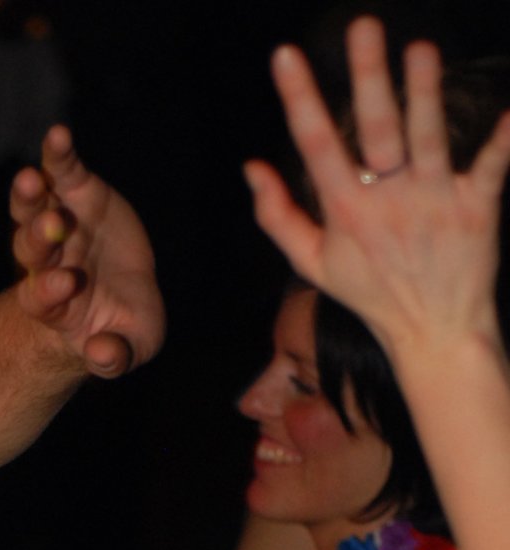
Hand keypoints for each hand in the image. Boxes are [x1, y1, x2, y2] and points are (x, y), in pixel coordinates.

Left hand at [11, 125, 163, 377]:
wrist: (125, 297)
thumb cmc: (122, 328)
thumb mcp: (129, 349)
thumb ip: (114, 358)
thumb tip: (103, 355)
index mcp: (54, 305)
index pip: (40, 298)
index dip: (49, 290)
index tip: (65, 285)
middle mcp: (47, 264)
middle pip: (31, 250)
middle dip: (39, 238)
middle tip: (53, 227)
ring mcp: (58, 224)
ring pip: (33, 210)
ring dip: (29, 196)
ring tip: (31, 180)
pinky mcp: (76, 193)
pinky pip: (60, 172)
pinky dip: (57, 155)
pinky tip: (58, 136)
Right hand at [245, 17, 509, 362]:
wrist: (432, 332)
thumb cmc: (372, 293)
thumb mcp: (313, 264)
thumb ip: (277, 216)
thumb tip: (251, 167)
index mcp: (346, 210)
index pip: (316, 146)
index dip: (300, 99)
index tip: (286, 56)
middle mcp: (387, 201)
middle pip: (375, 131)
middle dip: (368, 78)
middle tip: (364, 26)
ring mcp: (433, 202)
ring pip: (427, 140)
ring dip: (425, 95)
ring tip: (422, 50)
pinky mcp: (476, 208)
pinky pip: (490, 168)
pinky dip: (501, 142)